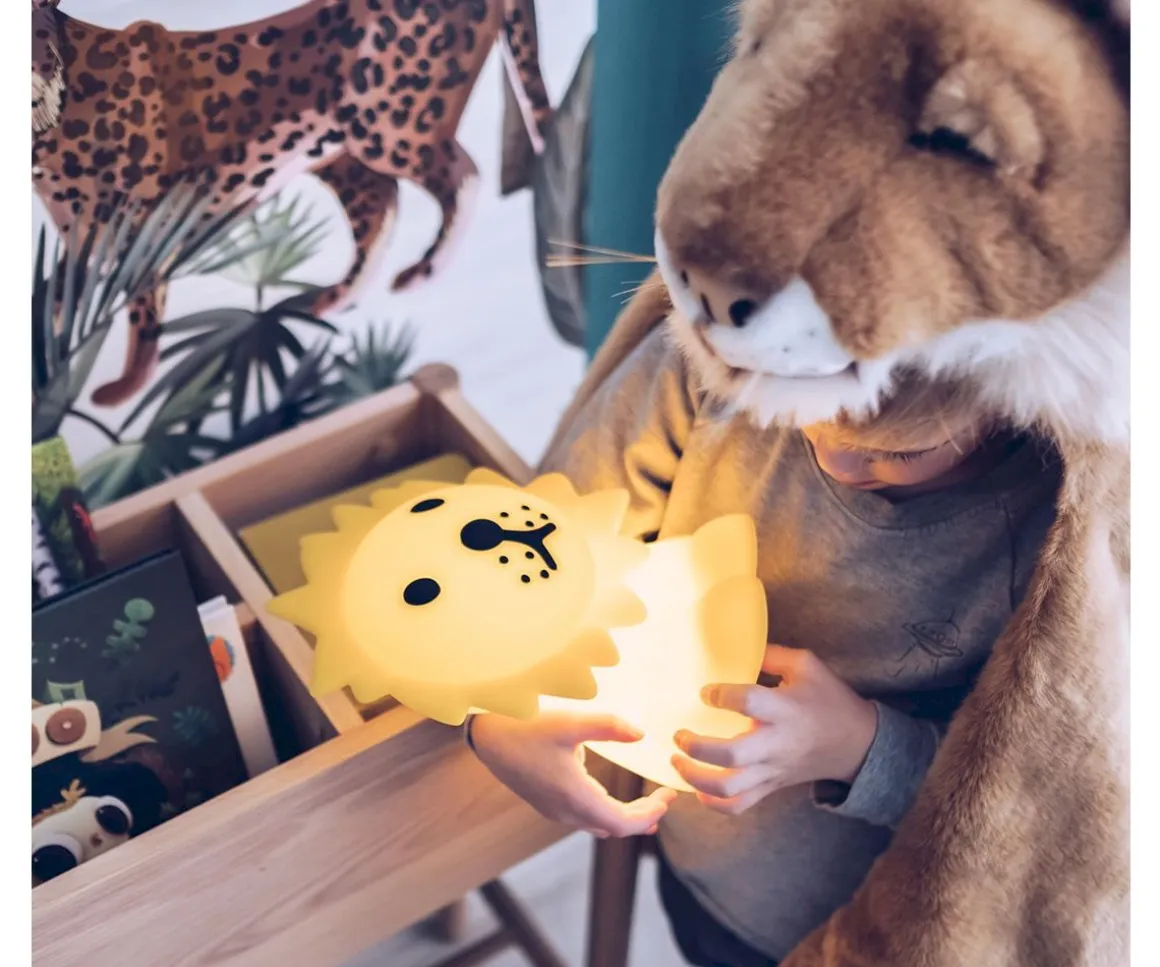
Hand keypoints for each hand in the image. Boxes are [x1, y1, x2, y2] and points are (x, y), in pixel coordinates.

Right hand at [471, 712, 677, 837]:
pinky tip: (608, 796)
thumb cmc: (526, 725)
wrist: (485, 734)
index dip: (649, 814)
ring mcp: (553, 810)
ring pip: (597, 825)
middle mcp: (565, 811)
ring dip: (623, 818)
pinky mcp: (545, 802)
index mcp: (575, 797)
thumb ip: (608, 726)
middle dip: (642, 818)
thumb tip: (641, 734)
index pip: (623, 823)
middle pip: (613, 827)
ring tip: (646, 807)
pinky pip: (582, 817)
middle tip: (664, 800)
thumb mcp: (570, 722)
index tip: (669, 797)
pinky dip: (604, 812)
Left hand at [671, 645, 877, 815]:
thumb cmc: (828, 699)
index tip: (705, 691)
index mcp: (785, 709)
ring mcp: (772, 770)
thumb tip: (735, 647)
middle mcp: (776, 744)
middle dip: (698, 747)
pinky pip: (739, 805)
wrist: (857, 743)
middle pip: (732, 756)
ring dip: (696, 779)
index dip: (722, 695)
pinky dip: (714, 803)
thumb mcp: (806, 665)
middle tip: (679, 734)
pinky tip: (697, 789)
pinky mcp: (771, 786)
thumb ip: (771, 655)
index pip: (749, 703)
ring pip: (730, 789)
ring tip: (677, 760)